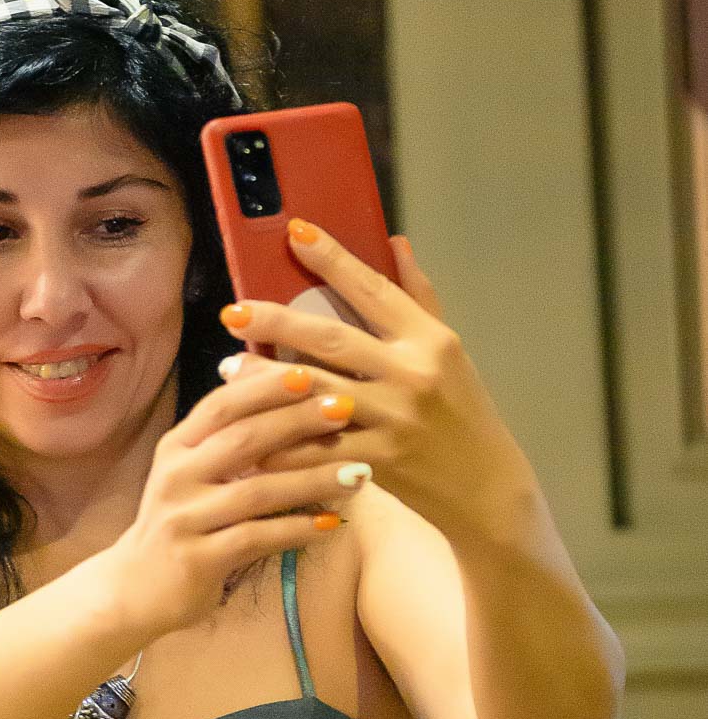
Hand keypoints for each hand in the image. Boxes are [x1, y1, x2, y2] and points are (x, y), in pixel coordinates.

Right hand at [107, 369, 372, 640]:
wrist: (134, 587)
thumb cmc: (178, 521)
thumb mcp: (189, 473)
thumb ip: (222, 437)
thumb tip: (274, 392)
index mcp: (176, 448)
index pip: (221, 405)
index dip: (264, 388)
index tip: (309, 375)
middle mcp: (176, 477)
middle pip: (243, 440)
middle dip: (298, 421)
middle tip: (345, 411)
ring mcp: (185, 519)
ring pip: (257, 491)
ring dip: (312, 479)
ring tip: (358, 473)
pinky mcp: (198, 559)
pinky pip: (257, 538)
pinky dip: (297, 529)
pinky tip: (332, 524)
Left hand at [217, 221, 536, 537]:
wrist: (487, 487)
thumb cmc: (463, 410)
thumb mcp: (449, 350)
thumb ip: (418, 296)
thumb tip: (395, 242)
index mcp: (429, 339)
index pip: (374, 289)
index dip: (333, 258)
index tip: (295, 231)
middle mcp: (413, 373)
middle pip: (333, 339)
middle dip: (278, 320)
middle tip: (233, 310)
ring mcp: (396, 418)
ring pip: (317, 392)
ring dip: (267, 379)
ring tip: (230, 366)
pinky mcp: (381, 460)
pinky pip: (320, 448)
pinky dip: (284, 442)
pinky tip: (252, 431)